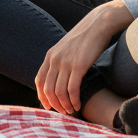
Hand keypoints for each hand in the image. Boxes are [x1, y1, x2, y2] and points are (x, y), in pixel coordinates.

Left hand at [34, 0, 134, 114]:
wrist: (98, 24)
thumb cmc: (85, 38)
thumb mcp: (66, 48)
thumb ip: (60, 60)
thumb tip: (60, 77)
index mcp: (50, 55)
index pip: (39, 80)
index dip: (42, 96)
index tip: (48, 107)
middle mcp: (55, 59)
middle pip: (48, 89)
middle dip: (54, 104)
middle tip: (63, 112)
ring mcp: (66, 62)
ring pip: (59, 91)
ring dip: (65, 105)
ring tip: (71, 111)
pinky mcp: (79, 66)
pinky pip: (72, 89)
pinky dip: (74, 100)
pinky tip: (78, 105)